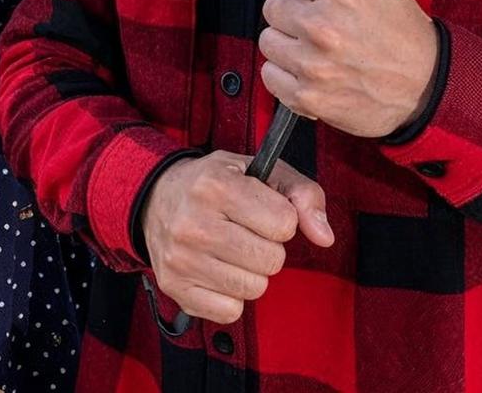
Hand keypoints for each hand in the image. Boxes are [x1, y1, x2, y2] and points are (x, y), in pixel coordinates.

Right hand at [140, 151, 333, 324]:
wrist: (156, 198)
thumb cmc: (217, 183)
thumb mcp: (261, 171)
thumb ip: (303, 195)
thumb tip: (324, 237)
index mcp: (216, 186)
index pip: (284, 224)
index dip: (281, 220)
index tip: (261, 211)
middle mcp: (193, 222)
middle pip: (271, 260)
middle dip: (268, 248)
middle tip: (245, 232)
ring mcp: (181, 258)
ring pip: (254, 288)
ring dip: (251, 272)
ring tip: (231, 250)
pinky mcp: (174, 286)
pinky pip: (230, 311)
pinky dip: (231, 296)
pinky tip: (217, 270)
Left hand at [258, 0, 440, 137]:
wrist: (425, 83)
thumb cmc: (400, 27)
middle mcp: (322, 25)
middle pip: (272, 6)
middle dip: (294, 10)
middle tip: (319, 19)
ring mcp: (313, 64)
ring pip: (268, 40)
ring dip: (289, 42)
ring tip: (318, 46)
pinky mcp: (308, 96)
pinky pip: (270, 74)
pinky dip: (286, 73)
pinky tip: (312, 68)